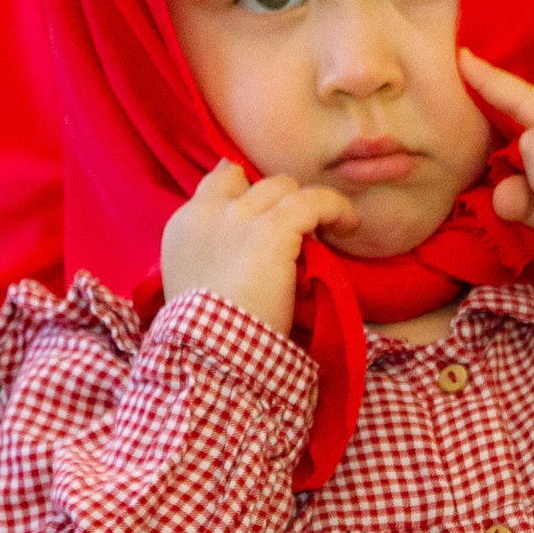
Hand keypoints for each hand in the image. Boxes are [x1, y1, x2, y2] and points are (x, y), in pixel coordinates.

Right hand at [160, 163, 357, 333]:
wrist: (211, 351)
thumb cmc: (204, 332)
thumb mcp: (191, 284)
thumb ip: (209, 254)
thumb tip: (244, 247)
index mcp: (184, 225)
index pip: (219, 181)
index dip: (247, 190)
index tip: (266, 210)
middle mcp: (209, 212)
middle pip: (255, 182)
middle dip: (278, 200)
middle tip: (298, 228)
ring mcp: (241, 217)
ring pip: (285, 187)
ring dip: (306, 204)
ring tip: (331, 225)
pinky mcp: (274, 229)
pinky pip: (314, 201)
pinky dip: (335, 208)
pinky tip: (349, 224)